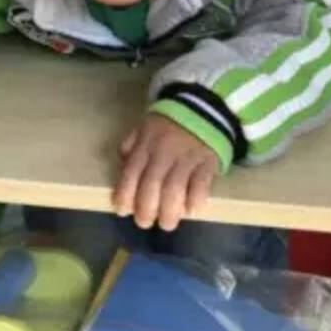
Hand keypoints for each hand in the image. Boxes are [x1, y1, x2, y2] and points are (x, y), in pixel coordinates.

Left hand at [114, 115, 217, 231]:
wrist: (205, 106)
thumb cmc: (170, 124)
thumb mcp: (145, 127)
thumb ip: (131, 145)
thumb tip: (122, 164)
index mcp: (146, 144)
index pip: (131, 173)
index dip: (125, 195)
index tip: (123, 211)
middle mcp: (165, 152)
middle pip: (152, 185)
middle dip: (146, 209)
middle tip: (144, 223)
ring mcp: (187, 156)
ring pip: (175, 188)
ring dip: (169, 210)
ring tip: (167, 223)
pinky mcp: (208, 160)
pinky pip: (201, 182)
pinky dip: (196, 199)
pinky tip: (192, 210)